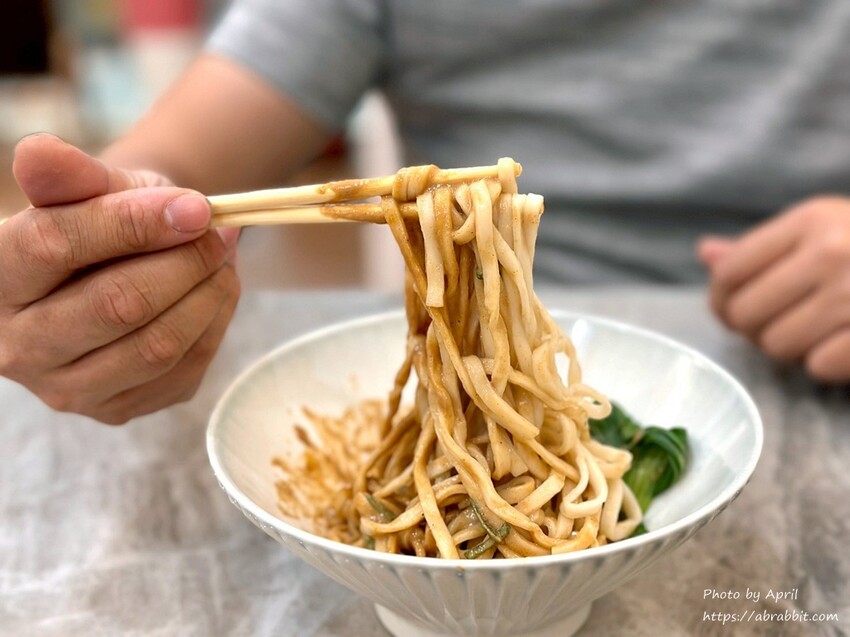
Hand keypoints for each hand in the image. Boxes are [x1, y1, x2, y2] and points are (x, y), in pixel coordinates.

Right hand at [0, 134, 240, 422]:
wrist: (114, 271)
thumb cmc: (102, 223)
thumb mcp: (89, 188)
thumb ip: (69, 175)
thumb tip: (41, 152)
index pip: (56, 244)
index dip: (133, 223)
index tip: (197, 206)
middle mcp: (18, 347)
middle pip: (116, 305)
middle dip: (184, 262)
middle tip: (221, 232)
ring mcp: (67, 389)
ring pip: (156, 346)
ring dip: (208, 294)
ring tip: (224, 257)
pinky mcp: (115, 409)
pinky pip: (183, 371)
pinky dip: (215, 323)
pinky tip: (217, 292)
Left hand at [698, 196, 849, 382]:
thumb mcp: (825, 230)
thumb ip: (765, 248)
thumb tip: (707, 253)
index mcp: (809, 220)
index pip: (728, 274)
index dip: (720, 303)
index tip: (733, 313)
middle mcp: (830, 251)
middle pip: (746, 316)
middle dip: (756, 329)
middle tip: (782, 325)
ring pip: (777, 346)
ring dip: (793, 349)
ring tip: (820, 331)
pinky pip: (818, 368)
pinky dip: (828, 365)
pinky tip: (845, 346)